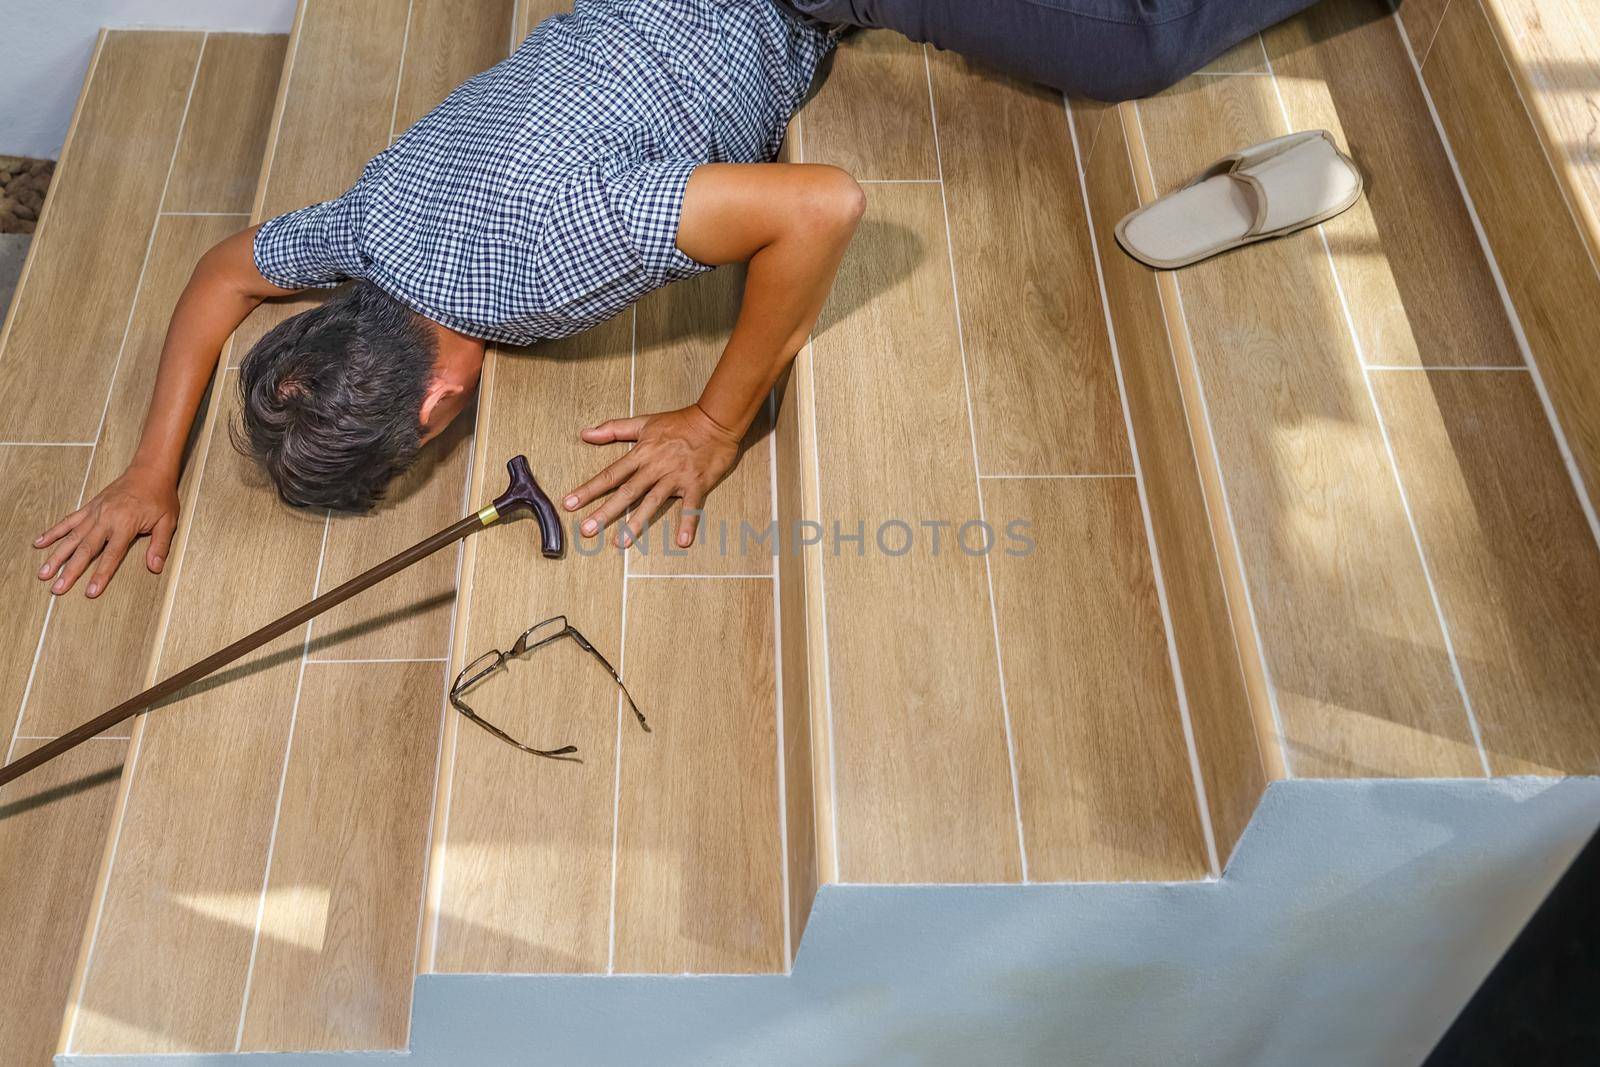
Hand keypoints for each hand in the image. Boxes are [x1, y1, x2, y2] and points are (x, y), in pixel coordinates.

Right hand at [34, 465, 179, 597]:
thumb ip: (159, 545)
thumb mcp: (168, 521)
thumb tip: (154, 567)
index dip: (101, 574)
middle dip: (70, 571)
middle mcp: (106, 519)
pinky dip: (53, 532)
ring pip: (71, 537)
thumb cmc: (160, 496)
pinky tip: (40, 542)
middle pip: (85, 549)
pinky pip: (68, 521)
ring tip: (43, 573)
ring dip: (56, 556)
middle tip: (57, 589)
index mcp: (125, 524)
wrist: (149, 470)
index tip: (90, 591)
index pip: (111, 555)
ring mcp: (95, 512)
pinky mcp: (90, 506)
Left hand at [563, 404, 741, 547]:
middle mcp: (655, 467)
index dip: (589, 489)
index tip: (570, 503)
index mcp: (641, 454)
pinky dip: (688, 523)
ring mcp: (675, 477)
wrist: (715, 420)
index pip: (610, 474)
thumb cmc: (681, 422)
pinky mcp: (696, 484)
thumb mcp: (644, 422)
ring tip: (621, 542)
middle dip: (605, 512)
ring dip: (636, 523)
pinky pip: (691, 507)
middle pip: (626, 492)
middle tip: (587, 530)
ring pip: (652, 502)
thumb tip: (586, 433)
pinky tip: (682, 542)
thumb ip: (613, 428)